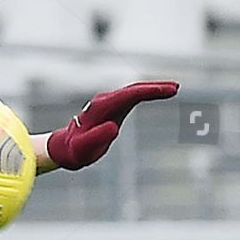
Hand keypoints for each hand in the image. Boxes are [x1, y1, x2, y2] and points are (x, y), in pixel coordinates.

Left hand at [46, 81, 178, 169]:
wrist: (64, 148)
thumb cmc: (74, 151)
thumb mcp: (83, 148)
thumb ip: (96, 137)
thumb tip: (113, 127)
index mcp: (101, 108)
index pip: (129, 95)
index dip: (149, 91)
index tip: (167, 91)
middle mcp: (104, 101)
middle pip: (133, 90)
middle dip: (154, 88)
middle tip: (175, 88)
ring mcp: (108, 102)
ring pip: (133, 91)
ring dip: (152, 89)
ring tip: (172, 90)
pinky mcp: (111, 107)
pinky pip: (131, 97)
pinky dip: (145, 94)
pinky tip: (158, 94)